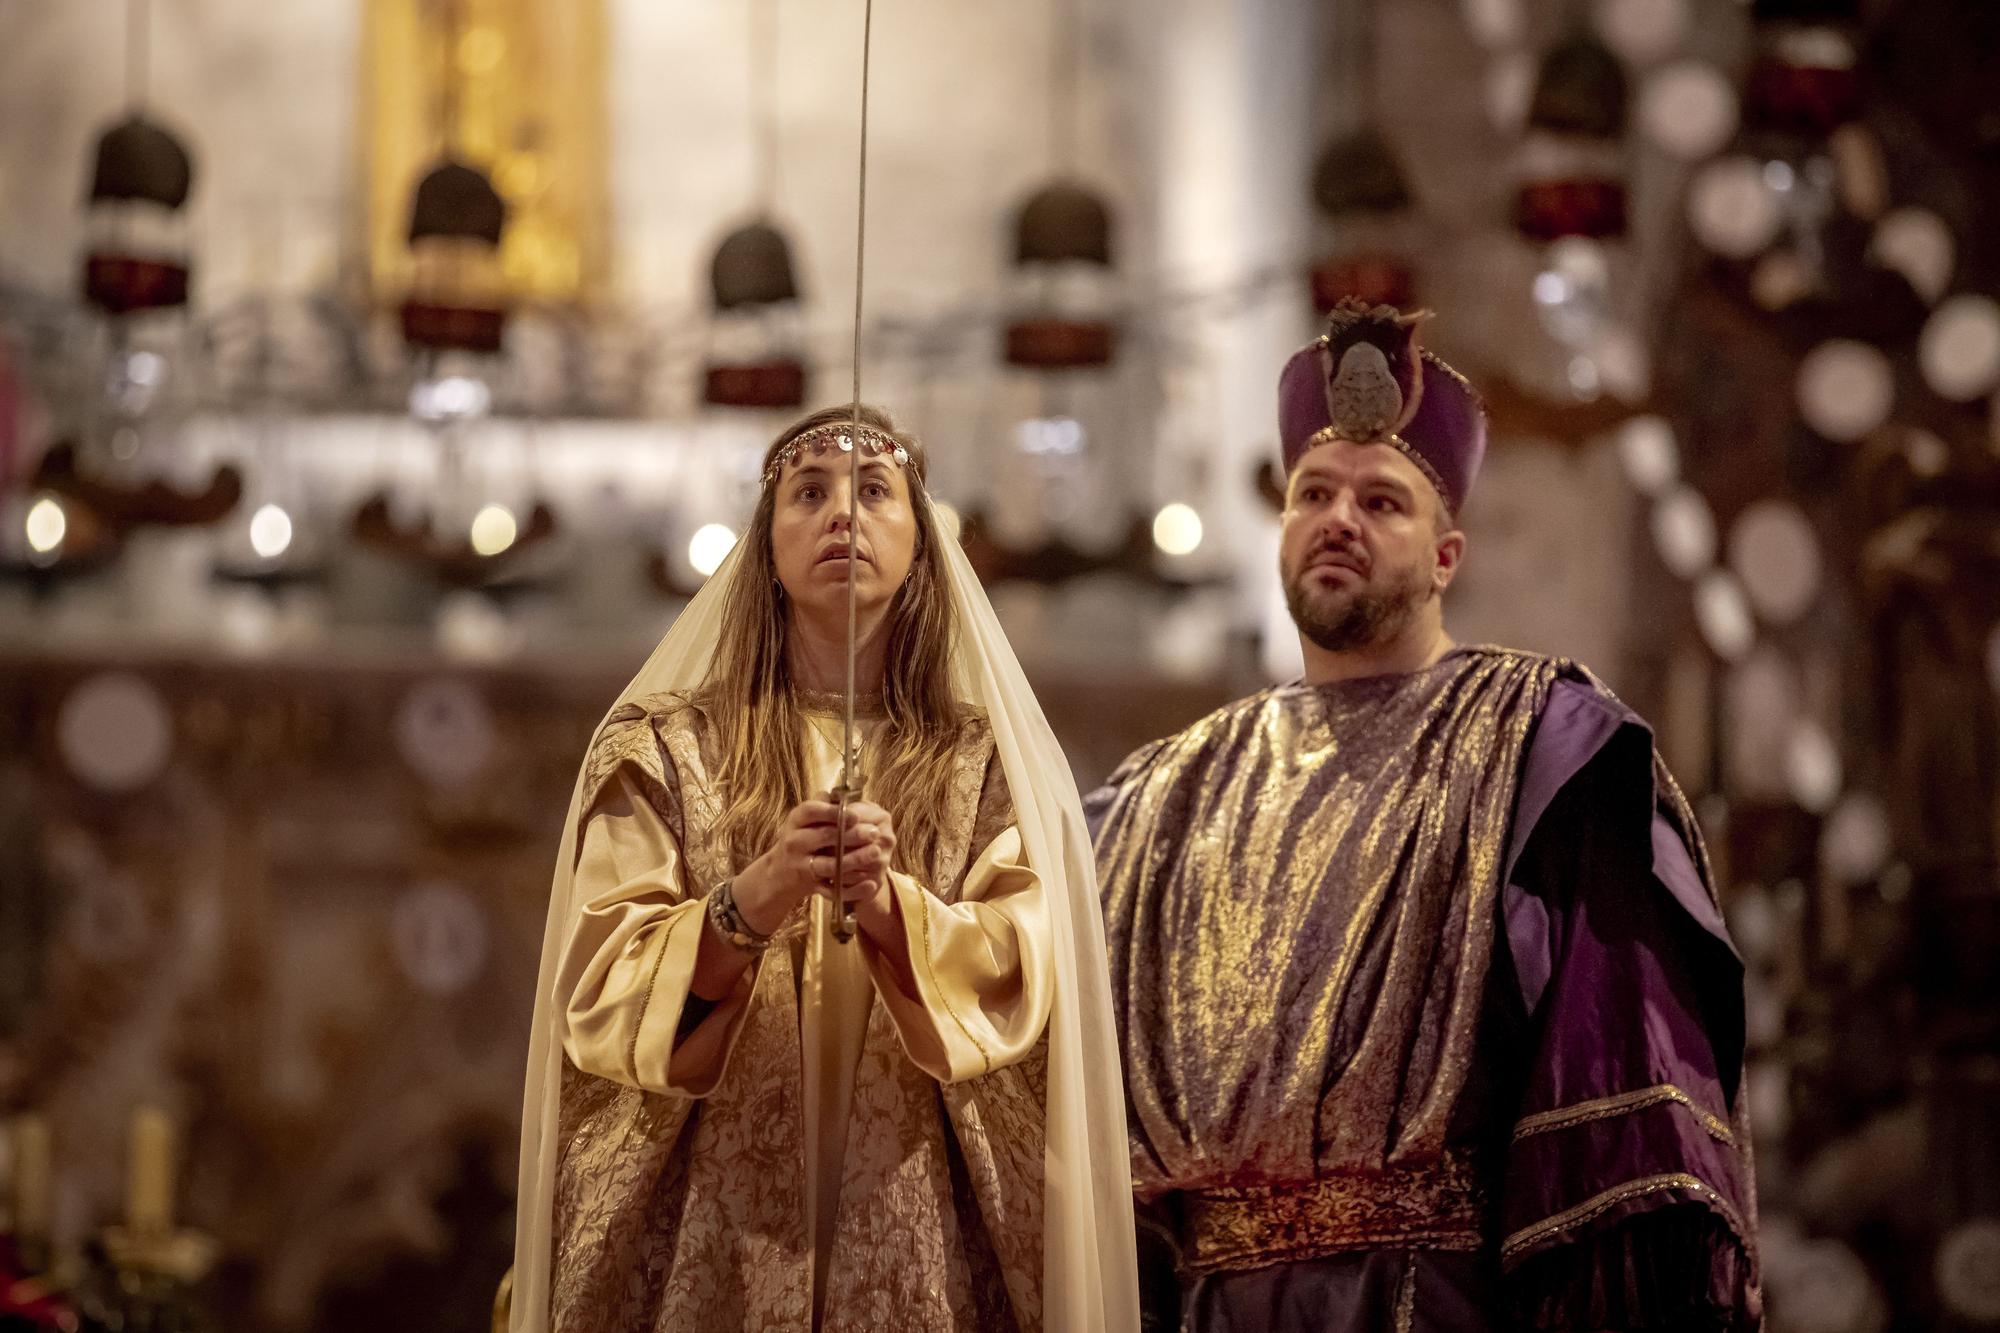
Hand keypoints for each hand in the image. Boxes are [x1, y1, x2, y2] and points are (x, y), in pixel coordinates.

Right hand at [730, 796, 891, 934]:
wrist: (782, 872)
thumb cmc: (803, 836)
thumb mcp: (807, 817)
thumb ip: (825, 804)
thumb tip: (846, 793)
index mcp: (796, 820)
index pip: (811, 811)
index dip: (833, 812)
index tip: (856, 814)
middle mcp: (795, 842)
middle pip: (824, 837)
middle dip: (851, 835)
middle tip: (875, 832)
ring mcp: (802, 866)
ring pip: (829, 865)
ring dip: (854, 859)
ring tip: (876, 852)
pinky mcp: (811, 886)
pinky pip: (833, 890)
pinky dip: (853, 890)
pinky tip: (871, 883)